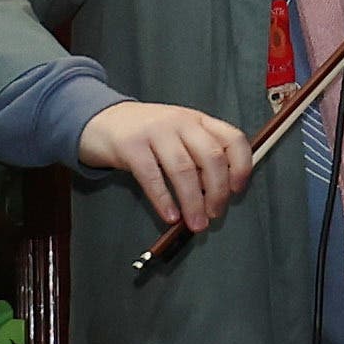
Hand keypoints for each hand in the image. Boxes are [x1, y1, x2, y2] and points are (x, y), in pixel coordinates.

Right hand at [78, 99, 253, 231]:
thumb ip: (199, 156)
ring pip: (184, 169)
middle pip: (211, 157)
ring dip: (193, 202)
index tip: (237, 190)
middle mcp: (180, 122)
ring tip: (196, 223)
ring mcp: (155, 131)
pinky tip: (170, 215)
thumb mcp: (178, 135)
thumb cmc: (146, 134)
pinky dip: (164, 200)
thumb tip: (218, 193)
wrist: (102, 121)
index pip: (232, 138)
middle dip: (217, 191)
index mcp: (198, 120)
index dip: (241, 166)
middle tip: (215, 213)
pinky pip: (152, 176)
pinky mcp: (131, 145)